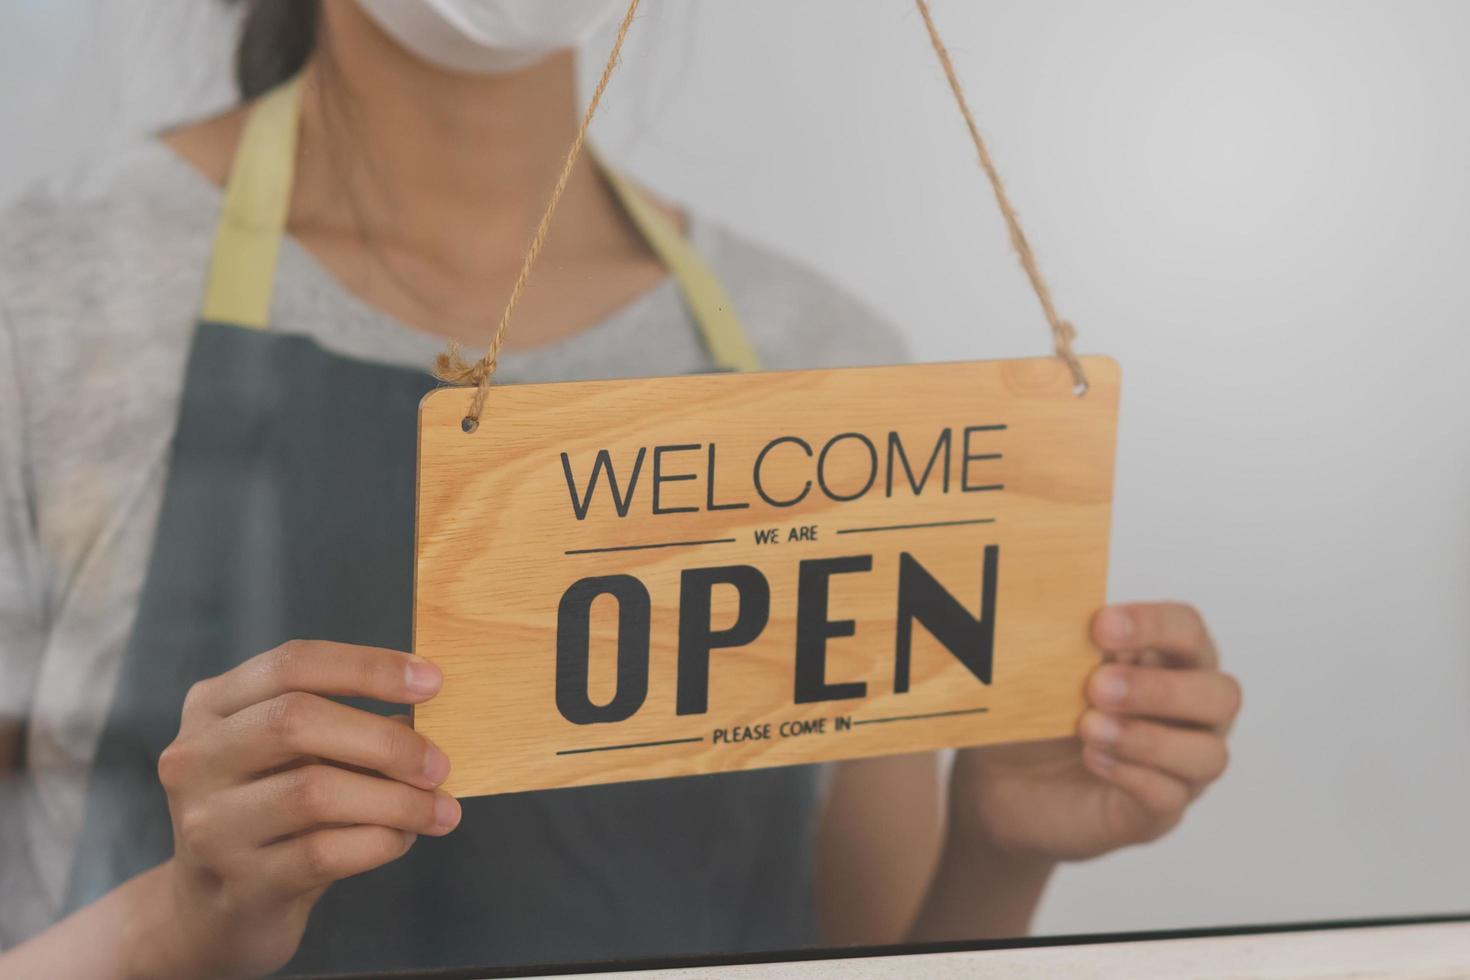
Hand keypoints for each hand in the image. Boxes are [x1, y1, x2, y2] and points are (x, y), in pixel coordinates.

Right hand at [143, 641, 460, 977]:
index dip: (367, 667)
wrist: (216, 911)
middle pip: (295, 721)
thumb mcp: (298, 757)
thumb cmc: (274, 814)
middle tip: (440, 764)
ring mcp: (210, 823)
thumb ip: (348, 727)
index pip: (292, 664)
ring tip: (438, 811)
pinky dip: (378, 841)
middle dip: (384, 741)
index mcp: (213, 706)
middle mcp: (197, 758)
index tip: (433, 682)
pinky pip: (321, 852)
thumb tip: (426, 716)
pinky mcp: (238, 882)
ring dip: (395, 800)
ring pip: (312, 791)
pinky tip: (403, 839)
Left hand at [949, 602, 1240, 861]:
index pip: (1187, 630)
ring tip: (1088, 727)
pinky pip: (1170, 797)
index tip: (1100, 627)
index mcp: (1165, 661)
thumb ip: (1062, 639)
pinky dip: (1133, 774)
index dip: (1153, 624)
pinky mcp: (1155, 812)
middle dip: (1162, 689)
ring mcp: (1179, 768)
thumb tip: (1054, 605)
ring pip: (1208, 754)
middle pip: (1221, 695)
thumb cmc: (1035, 714)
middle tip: (1097, 687)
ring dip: (1147, 738)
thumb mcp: (1042, 670)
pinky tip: (1092, 758)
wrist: (1003, 783)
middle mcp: (1189, 714)